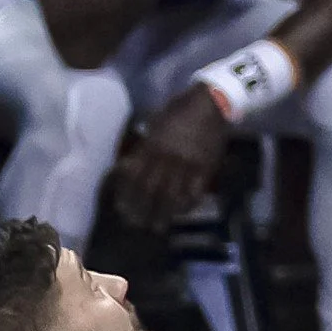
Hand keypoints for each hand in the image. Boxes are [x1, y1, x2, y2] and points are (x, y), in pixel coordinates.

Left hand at [113, 88, 232, 228]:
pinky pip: (195, 192)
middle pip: (151, 190)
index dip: (126, 195)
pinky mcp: (206, 168)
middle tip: (136, 224)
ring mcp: (187, 164)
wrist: (210, 104)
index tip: (121, 208)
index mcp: (151, 146)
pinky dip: (187, 205)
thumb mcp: (154, 124)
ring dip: (163, 213)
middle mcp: (167, 158)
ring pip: (172, 195)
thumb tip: (127, 166)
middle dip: (142, 209)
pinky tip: (180, 213)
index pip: (134, 176)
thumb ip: (143, 146)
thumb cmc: (178, 111)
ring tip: (157, 227)